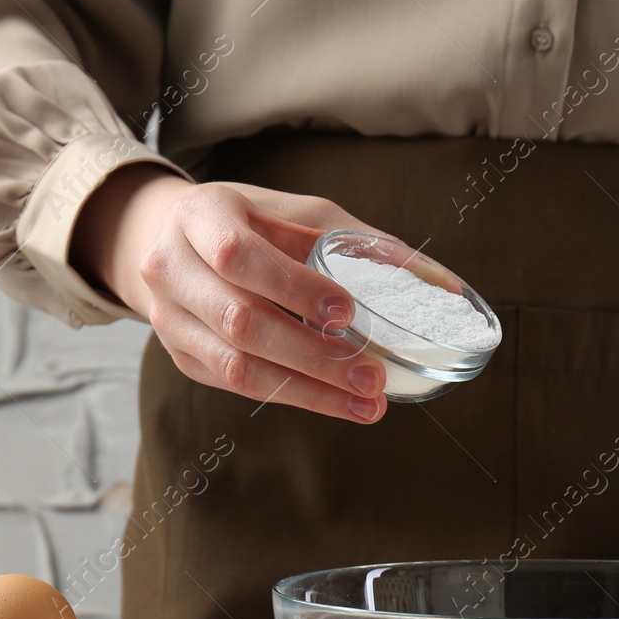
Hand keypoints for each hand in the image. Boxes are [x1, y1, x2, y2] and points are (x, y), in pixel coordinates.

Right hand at [71, 164, 389, 422]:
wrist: (173, 240)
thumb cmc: (256, 223)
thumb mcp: (303, 215)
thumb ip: (365, 245)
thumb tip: (448, 288)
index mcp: (200, 215)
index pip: (239, 255)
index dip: (293, 286)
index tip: (347, 310)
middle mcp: (170, 267)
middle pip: (241, 322)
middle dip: (313, 355)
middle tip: (374, 377)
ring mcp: (169, 318)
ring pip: (237, 367)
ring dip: (309, 390)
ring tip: (366, 404)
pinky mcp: (183, 358)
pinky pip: (237, 387)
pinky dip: (293, 396)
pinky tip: (337, 403)